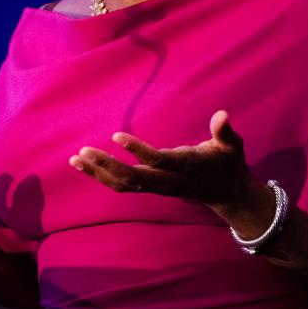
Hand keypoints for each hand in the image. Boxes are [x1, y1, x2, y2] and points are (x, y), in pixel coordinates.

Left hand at [68, 110, 256, 210]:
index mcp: (186, 166)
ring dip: (98, 173)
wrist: (226, 193)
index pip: (159, 160)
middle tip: (84, 150)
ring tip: (75, 159)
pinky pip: (121, 185)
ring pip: (123, 185)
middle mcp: (168, 180)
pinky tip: (83, 165)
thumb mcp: (232, 146)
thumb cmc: (227, 162)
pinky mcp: (149, 187)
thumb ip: (225, 132)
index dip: (138, 150)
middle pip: (133, 178)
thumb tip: (223, 114)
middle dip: (107, 165)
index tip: (116, 136)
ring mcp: (157, 186)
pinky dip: (101, 176)